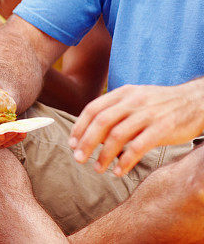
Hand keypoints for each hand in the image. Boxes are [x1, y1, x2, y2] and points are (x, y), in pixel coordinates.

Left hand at [68, 82, 203, 175]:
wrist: (196, 101)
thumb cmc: (161, 104)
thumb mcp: (136, 98)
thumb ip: (115, 110)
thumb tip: (92, 131)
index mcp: (123, 93)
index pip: (93, 109)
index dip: (79, 127)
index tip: (72, 144)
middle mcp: (133, 101)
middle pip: (101, 122)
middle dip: (86, 142)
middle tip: (78, 159)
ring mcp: (148, 114)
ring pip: (117, 136)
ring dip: (103, 155)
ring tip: (97, 168)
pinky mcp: (163, 128)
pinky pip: (138, 147)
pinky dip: (125, 161)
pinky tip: (118, 171)